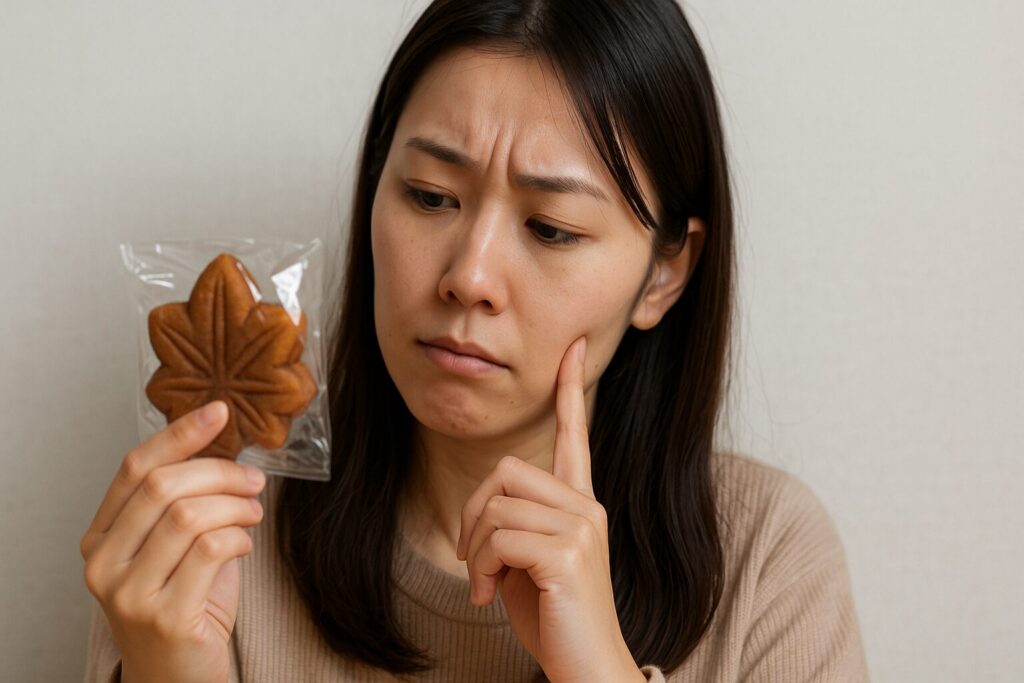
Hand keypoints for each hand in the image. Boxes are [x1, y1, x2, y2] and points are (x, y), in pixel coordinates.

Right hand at [80, 400, 265, 682]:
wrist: (179, 676)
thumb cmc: (185, 606)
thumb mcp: (177, 547)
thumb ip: (186, 502)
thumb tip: (222, 444)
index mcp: (100, 538)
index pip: (135, 467)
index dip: (180, 434)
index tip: (220, 411)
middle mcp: (103, 563)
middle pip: (164, 486)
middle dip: (220, 472)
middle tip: (255, 478)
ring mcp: (128, 592)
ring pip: (190, 515)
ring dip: (235, 505)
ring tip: (253, 513)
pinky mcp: (164, 615)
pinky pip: (211, 549)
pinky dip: (239, 537)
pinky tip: (244, 545)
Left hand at [456, 337, 644, 682]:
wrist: (586, 666)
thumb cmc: (554, 616)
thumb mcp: (528, 561)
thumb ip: (515, 523)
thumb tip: (486, 508)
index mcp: (579, 502)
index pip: (575, 435)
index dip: (571, 390)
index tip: (576, 347)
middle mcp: (587, 506)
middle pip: (506, 471)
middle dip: (473, 513)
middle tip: (473, 559)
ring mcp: (581, 527)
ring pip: (497, 506)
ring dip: (476, 550)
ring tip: (486, 585)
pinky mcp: (568, 553)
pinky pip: (500, 537)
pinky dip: (482, 569)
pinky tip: (491, 597)